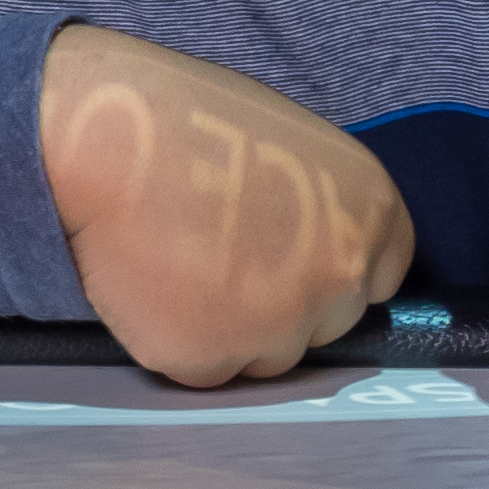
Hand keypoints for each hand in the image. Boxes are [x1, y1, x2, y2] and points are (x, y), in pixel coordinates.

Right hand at [38, 24, 413, 384]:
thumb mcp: (290, 143)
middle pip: (327, 322)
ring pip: (267, 355)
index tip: (293, 259)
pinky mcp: (213, 359)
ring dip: (231, 330)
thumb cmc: (186, 119)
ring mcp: (281, 324)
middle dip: (284, 304)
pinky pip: (205, 369)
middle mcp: (343, 275)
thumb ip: (319, 203)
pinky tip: (150, 288)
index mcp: (372, 209)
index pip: (382, 275)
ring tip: (178, 266)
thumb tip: (308, 243)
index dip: (331, 268)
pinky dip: (178, 342)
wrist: (105, 139)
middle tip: (222, 259)